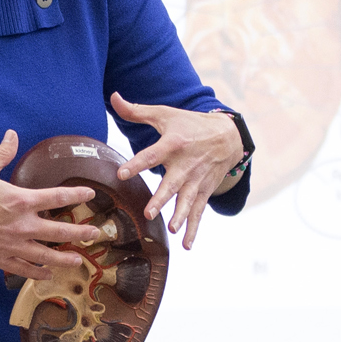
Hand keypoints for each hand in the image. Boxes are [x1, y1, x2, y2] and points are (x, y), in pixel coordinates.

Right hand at [0, 130, 96, 278]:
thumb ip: (2, 154)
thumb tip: (12, 135)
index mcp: (20, 200)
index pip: (57, 197)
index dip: (77, 195)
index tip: (90, 193)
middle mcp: (22, 225)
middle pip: (60, 231)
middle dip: (81, 232)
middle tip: (95, 234)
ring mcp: (13, 245)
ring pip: (47, 255)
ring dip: (65, 258)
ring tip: (79, 260)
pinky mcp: (1, 259)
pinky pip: (25, 268)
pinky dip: (38, 272)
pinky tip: (47, 274)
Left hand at [110, 93, 243, 249]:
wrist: (227, 136)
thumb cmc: (188, 124)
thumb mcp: (164, 114)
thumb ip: (136, 111)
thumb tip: (113, 97)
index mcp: (173, 144)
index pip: (152, 154)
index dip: (137, 163)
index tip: (122, 173)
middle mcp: (186, 164)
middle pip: (172, 183)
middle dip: (162, 198)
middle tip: (149, 213)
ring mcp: (197, 180)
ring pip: (187, 200)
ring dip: (180, 215)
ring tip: (172, 229)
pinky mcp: (204, 191)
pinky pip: (198, 212)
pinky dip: (194, 228)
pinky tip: (186, 244)